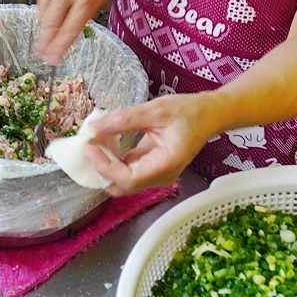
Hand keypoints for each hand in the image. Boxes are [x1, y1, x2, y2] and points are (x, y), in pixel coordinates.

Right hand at [34, 0, 115, 63]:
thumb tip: (69, 35)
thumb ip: (87, 13)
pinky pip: (40, 1)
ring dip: (47, 24)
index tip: (53, 60)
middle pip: (50, 26)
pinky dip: (46, 6)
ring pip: (43, 15)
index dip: (59, 48)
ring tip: (54, 23)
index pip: (69, 30)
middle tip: (43, 56)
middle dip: (46, 44)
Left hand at [84, 94, 218, 194]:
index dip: (104, 167)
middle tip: (86, 148)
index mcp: (166, 164)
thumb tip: (94, 128)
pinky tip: (105, 143)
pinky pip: (127, 171)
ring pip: (123, 181)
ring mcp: (157, 175)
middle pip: (123, 186)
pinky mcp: (152, 169)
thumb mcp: (155, 110)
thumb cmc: (189, 112)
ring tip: (93, 143)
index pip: (128, 178)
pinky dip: (113, 160)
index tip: (89, 148)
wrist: (209, 114)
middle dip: (100, 170)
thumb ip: (124, 120)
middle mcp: (162, 176)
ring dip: (105, 166)